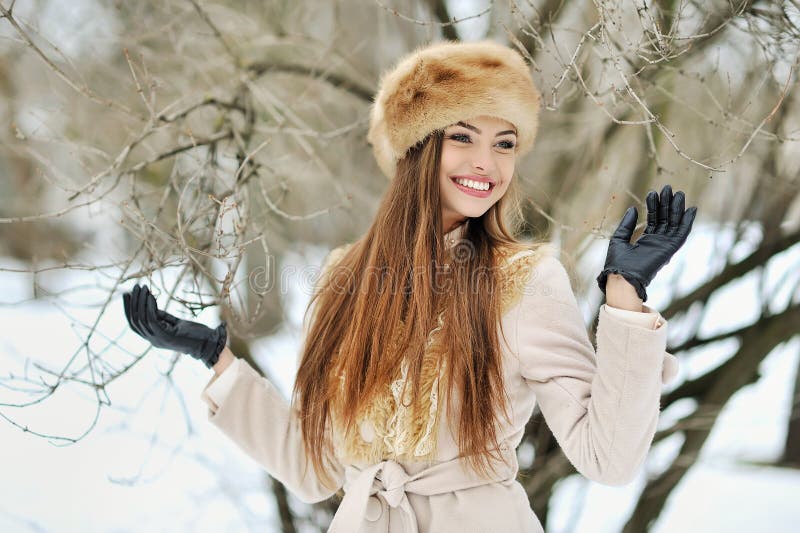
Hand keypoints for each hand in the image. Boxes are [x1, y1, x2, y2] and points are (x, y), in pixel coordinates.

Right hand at [122, 284, 226, 368]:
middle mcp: (153, 339)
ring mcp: (159, 339)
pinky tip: (150, 296)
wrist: (209, 344)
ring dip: (140, 302)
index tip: (127, 293)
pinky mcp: (166, 337)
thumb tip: (150, 303)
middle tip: (135, 287)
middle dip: (132, 302)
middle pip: (134, 320)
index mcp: (154, 337)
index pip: (134, 323)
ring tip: (142, 288)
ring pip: (141, 319)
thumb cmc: (194, 333)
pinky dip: (149, 307)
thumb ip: (162, 317)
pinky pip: (152, 320)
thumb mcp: (175, 323)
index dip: (128, 308)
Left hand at [596, 184, 696, 301]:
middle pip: (665, 219)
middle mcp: (657, 243)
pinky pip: (682, 234)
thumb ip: (627, 224)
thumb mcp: (619, 238)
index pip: (653, 220)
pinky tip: (691, 209)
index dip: (654, 206)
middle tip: (668, 188)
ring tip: (678, 193)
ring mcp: (664, 246)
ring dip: (677, 209)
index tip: (653, 193)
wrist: (621, 276)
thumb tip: (633, 208)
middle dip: (666, 204)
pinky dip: (687, 222)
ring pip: (674, 224)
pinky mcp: (670, 249)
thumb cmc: (617, 263)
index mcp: (645, 242)